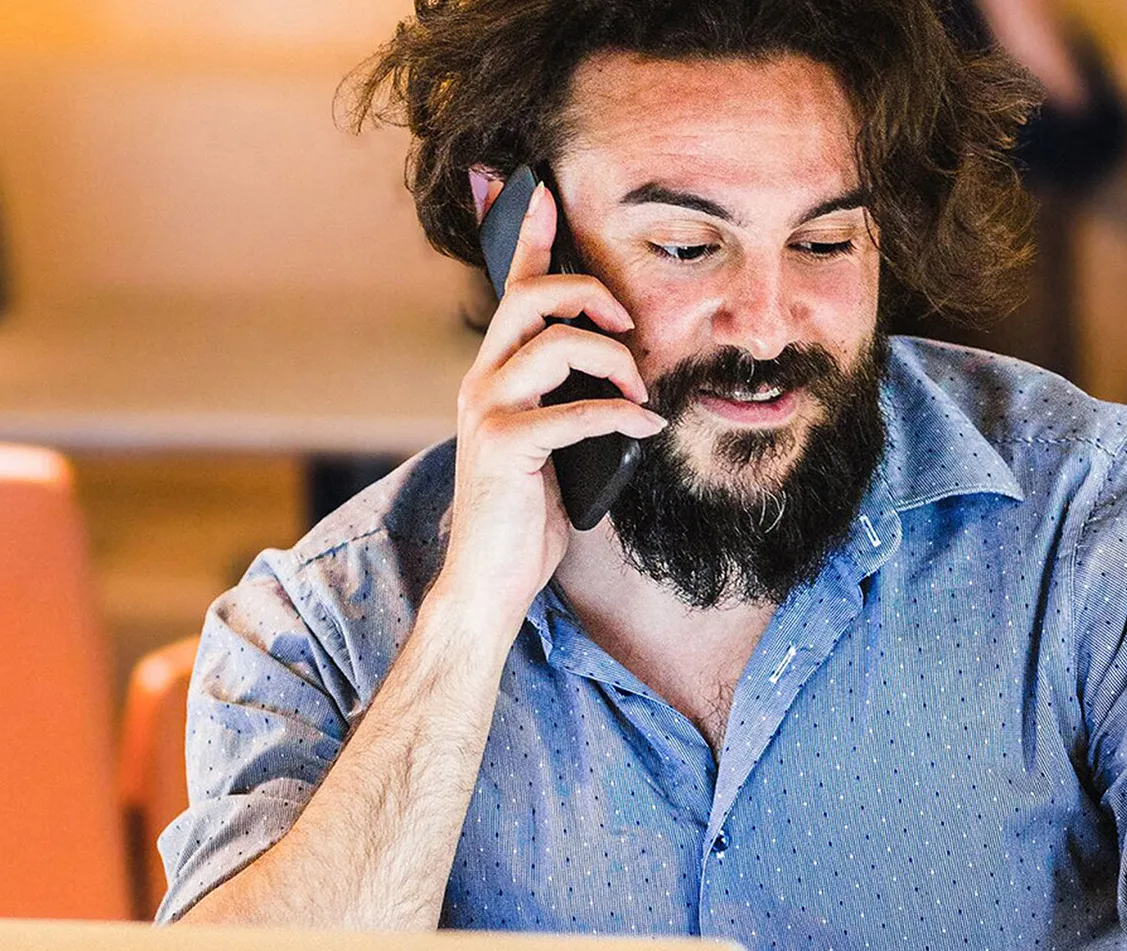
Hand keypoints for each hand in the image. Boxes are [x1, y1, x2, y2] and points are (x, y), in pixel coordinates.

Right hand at [434, 181, 666, 632]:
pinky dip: (617, 414)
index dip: (532, 238)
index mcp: (496, 372)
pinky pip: (570, 410)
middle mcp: (483, 380)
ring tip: (639, 390)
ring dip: (613, 359)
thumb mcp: (554, 443)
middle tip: (630, 327)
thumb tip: (626, 372)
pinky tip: (643, 429)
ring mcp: (487, 410)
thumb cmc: (527, 514)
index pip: (513, 289)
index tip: (549, 193)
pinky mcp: (503, 447)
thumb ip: (573, 399)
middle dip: (593, 295)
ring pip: (554, 342)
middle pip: (535, 298)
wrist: (491, 580)